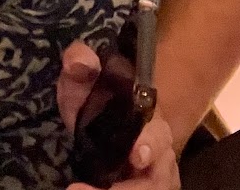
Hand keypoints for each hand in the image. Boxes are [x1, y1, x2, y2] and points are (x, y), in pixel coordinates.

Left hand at [57, 43, 178, 189]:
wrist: (103, 118)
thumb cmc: (97, 95)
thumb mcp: (83, 78)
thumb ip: (80, 63)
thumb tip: (80, 62)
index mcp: (148, 119)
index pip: (157, 135)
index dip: (150, 146)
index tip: (136, 155)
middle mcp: (159, 151)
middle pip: (159, 178)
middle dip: (131, 188)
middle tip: (83, 189)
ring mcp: (155, 175)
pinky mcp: (145, 187)